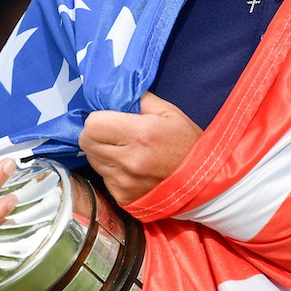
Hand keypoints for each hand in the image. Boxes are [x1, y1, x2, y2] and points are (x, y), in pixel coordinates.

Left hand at [79, 91, 202, 204]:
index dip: (97, 118)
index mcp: (139, 135)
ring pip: (92, 160)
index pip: (92, 125)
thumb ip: (136, 99)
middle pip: (87, 142)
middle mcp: (128, 161)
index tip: (108, 118)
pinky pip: (103, 177)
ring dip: (101, 152)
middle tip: (112, 132)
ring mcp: (124, 183)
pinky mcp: (122, 197)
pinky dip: (110, 170)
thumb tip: (112, 94)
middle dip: (95, 134)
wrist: (203, 182)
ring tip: (123, 149)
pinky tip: (128, 166)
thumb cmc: (187, 143)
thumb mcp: (167, 111)